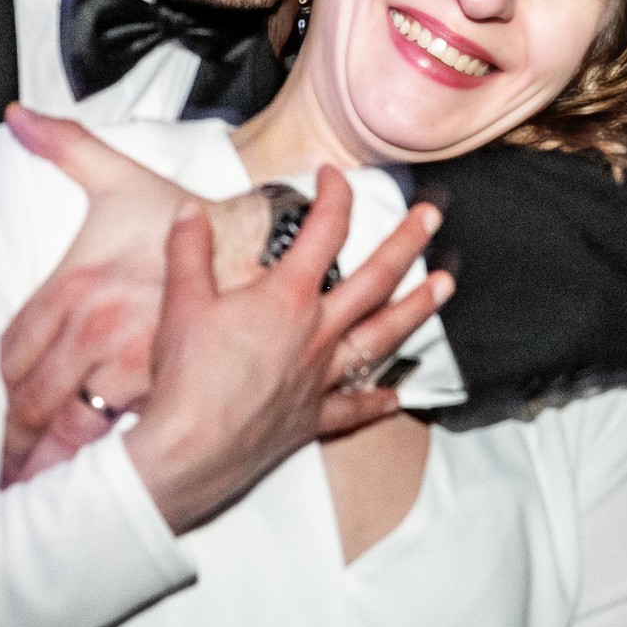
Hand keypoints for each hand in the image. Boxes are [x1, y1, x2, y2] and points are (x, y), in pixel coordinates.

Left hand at [0, 107, 273, 485]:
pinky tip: (97, 490)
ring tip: (39, 497)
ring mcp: (131, 366)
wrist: (263, 245)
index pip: (14, 357)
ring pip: (73, 432)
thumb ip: (65, 147)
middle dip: (18, 449)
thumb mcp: (121, 180)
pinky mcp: (170, 393)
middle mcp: (95, 331)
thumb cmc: (188, 218)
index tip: (1, 428)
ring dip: (55, 469)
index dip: (5, 397)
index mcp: (74, 288)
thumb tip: (18, 119)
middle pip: (35, 405)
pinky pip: (123, 444)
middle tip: (7, 479)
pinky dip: (106, 472)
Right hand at [122, 172, 449, 531]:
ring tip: (445, 287)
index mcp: (287, 299)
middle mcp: (316, 334)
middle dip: (407, 244)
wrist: (187, 450)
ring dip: (418, 309)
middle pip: (376, 280)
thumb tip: (190, 212)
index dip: (335, 196)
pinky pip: (356, 408)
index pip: (323, 232)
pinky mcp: (313, 418)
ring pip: (383, 337)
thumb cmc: (186, 379)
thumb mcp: (181, 303)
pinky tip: (395, 395)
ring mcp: (321, 378)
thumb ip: (189, 251)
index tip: (336, 176)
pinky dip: (378, 400)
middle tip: (432, 219)